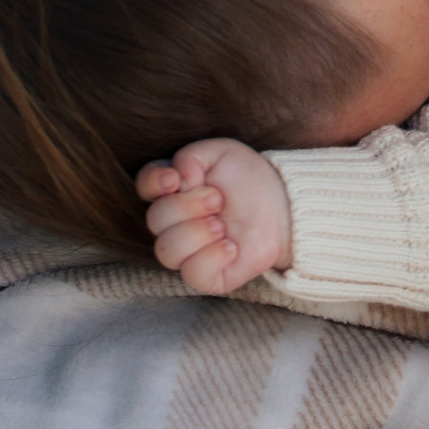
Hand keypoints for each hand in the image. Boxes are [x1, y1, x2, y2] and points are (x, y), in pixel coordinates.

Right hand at [135, 138, 292, 294]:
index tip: (175, 180)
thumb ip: (190, 157)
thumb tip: (176, 179)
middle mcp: (174, 223)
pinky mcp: (205, 276)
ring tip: (223, 225)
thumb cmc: (248, 179)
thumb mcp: (221, 153)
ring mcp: (187, 252)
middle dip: (187, 207)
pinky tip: (231, 246)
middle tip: (217, 199)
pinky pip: (192, 273)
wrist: (283, 206)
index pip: (145, 187)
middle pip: (155, 220)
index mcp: (174, 190)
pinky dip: (212, 257)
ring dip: (197, 233)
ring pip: (167, 252)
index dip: (153, 184)